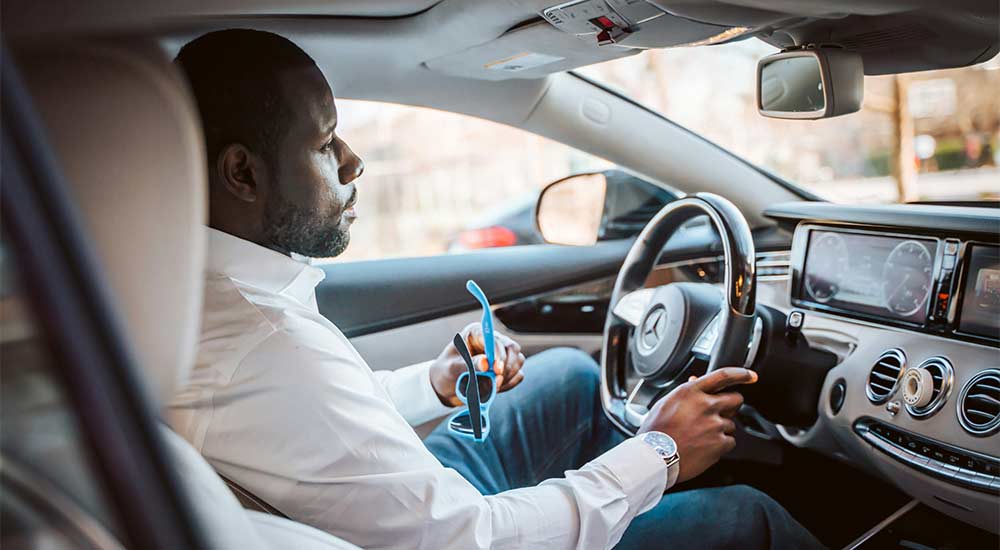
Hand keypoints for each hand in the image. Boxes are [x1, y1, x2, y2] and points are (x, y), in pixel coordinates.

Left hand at [429, 322, 526, 406]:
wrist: (446, 387)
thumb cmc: (445, 373)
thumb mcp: (452, 369)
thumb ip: (469, 365)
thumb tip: (485, 363)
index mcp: (476, 333)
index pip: (495, 339)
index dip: (498, 354)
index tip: (496, 370)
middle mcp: (491, 341)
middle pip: (512, 348)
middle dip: (506, 367)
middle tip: (496, 383)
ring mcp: (501, 354)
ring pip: (518, 361)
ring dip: (507, 376)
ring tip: (491, 387)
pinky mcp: (506, 368)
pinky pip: (518, 375)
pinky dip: (509, 383)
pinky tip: (495, 389)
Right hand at [638, 367, 756, 482]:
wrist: (655, 457)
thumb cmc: (656, 431)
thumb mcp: (666, 403)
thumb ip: (686, 392)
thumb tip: (695, 380)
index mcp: (692, 392)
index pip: (723, 376)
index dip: (741, 374)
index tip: (750, 376)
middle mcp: (706, 405)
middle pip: (736, 399)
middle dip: (731, 406)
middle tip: (720, 414)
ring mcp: (715, 425)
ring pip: (731, 423)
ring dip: (721, 429)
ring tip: (701, 436)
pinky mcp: (720, 444)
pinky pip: (730, 441)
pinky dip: (720, 445)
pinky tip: (704, 447)